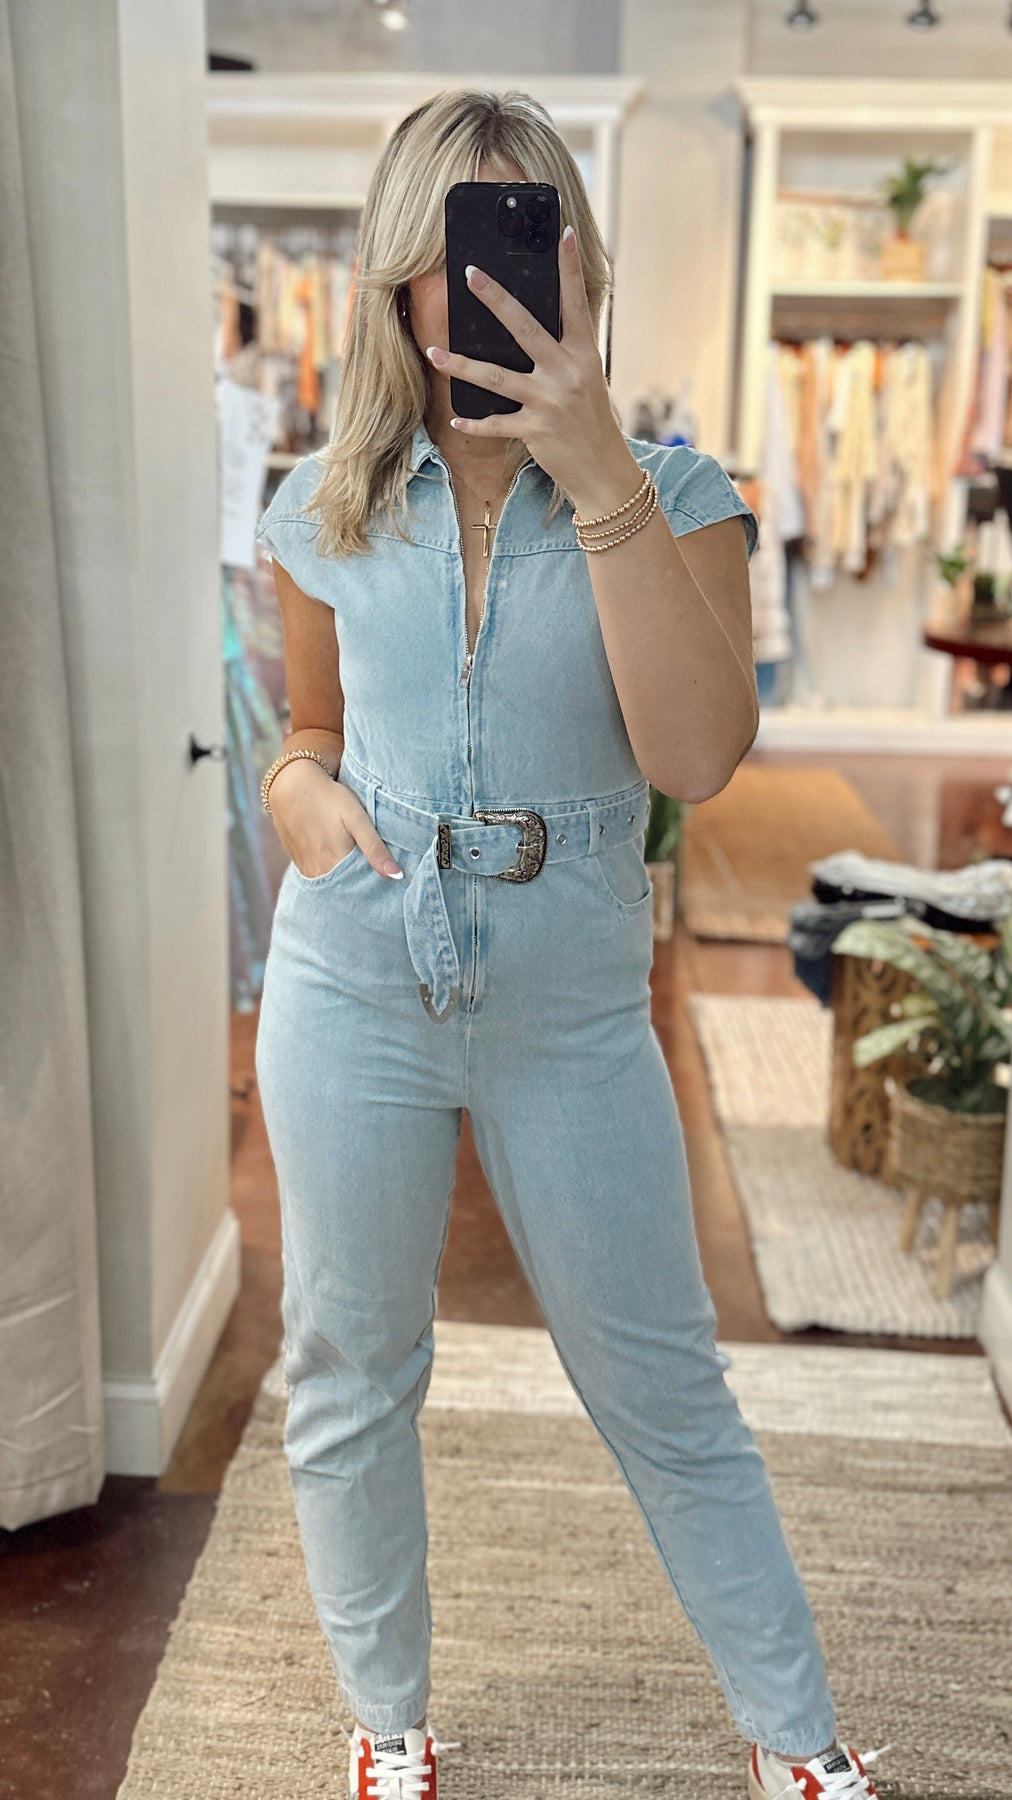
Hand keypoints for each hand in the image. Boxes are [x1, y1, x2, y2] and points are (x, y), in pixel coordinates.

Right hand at [267, 762, 401, 879]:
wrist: (292, 785)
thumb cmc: (329, 798)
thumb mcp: (357, 819)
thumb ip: (375, 848)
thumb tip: (396, 876)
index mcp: (335, 864)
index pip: (361, 888)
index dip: (375, 887)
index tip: (387, 881)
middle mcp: (318, 873)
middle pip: (346, 888)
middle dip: (360, 886)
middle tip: (373, 873)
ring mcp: (306, 870)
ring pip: (332, 884)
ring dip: (345, 880)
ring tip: (357, 866)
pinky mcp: (298, 863)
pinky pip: (319, 876)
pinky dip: (331, 873)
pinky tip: (339, 860)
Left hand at [424, 225, 640, 512]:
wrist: (604, 472)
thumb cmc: (591, 422)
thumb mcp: (586, 381)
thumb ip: (563, 355)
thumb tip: (527, 331)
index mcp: (583, 355)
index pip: (576, 303)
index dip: (569, 268)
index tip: (564, 234)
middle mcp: (566, 372)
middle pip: (524, 327)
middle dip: (496, 299)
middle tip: (471, 274)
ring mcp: (549, 401)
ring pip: (496, 377)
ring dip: (461, 365)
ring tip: (434, 353)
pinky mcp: (535, 431)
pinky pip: (496, 424)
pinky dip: (475, 423)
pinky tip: (457, 419)